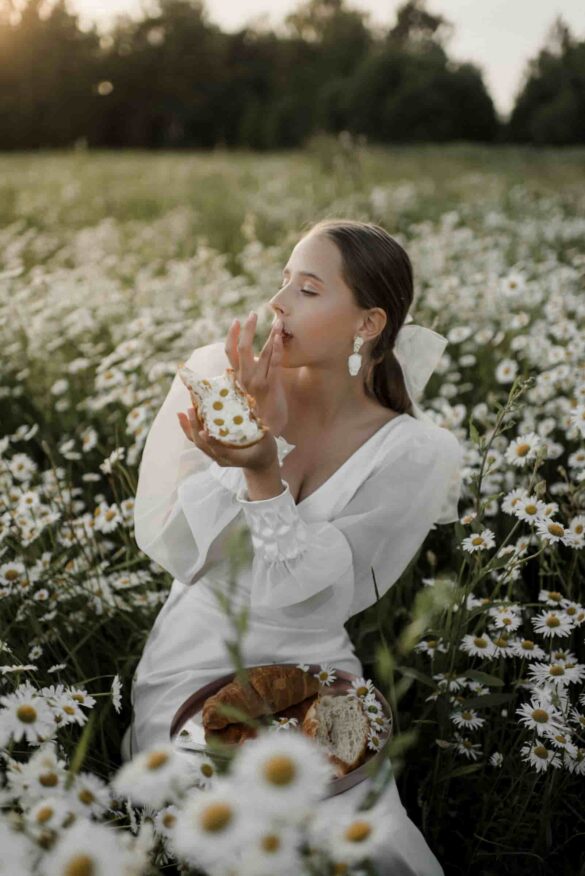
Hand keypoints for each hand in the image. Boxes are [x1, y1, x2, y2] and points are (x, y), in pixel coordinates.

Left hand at [177, 405, 277, 471]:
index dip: (212, 442)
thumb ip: (262, 429)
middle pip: (204, 445)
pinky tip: (184, 416)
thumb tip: (253, 410)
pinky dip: (190, 429)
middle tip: (190, 410)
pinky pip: (198, 440)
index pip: (221, 451)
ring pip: (197, 443)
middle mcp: (221, 458)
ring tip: (181, 413)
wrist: (258, 463)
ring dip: (188, 428)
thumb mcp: (267, 442)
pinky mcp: (211, 450)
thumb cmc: (264, 451)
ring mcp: (215, 455)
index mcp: (235, 458)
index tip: (204, 432)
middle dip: (195, 428)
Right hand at [225, 311, 288, 436]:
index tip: (237, 321)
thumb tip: (242, 368)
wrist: (262, 438)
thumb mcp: (245, 396)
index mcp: (236, 379)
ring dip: (269, 335)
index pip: (230, 353)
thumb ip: (243, 381)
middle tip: (252, 314)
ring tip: (277, 322)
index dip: (233, 336)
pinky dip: (277, 349)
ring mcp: (256, 383)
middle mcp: (244, 379)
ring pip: (261, 353)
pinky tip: (280, 338)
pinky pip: (274, 364)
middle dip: (247, 330)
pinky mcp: (270, 387)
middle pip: (242, 349)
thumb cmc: (255, 414)